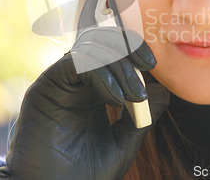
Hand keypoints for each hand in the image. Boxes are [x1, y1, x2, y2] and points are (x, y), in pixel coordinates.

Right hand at [0, 0, 169, 179]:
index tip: (152, 65)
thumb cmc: (87, 173)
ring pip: (91, 48)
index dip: (134, 50)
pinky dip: (101, 74)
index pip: (113, 53)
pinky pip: (76, 63)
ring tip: (134, 96)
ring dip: (120, 66)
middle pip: (102, 43)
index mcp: (94, 90)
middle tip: (147, 69)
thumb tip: (163, 91)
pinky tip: (115, 98)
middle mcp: (77, 82)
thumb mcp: (124, 142)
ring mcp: (61, 82)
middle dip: (128, 50)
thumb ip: (143, 116)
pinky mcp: (46, 87)